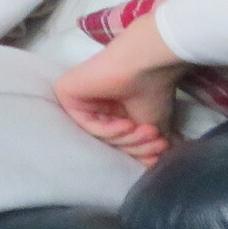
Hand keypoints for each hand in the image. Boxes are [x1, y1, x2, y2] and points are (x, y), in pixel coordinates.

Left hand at [53, 14, 185, 165]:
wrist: (147, 63)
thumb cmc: (152, 89)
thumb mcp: (152, 125)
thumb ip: (145, 145)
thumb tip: (150, 166)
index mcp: (111, 110)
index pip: (118, 141)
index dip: (140, 150)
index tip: (162, 150)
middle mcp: (92, 105)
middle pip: (108, 141)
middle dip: (136, 146)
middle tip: (158, 142)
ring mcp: (78, 100)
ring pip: (99, 136)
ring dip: (127, 139)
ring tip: (148, 131)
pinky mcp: (65, 93)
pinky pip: (86, 125)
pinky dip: (109, 130)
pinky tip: (127, 124)